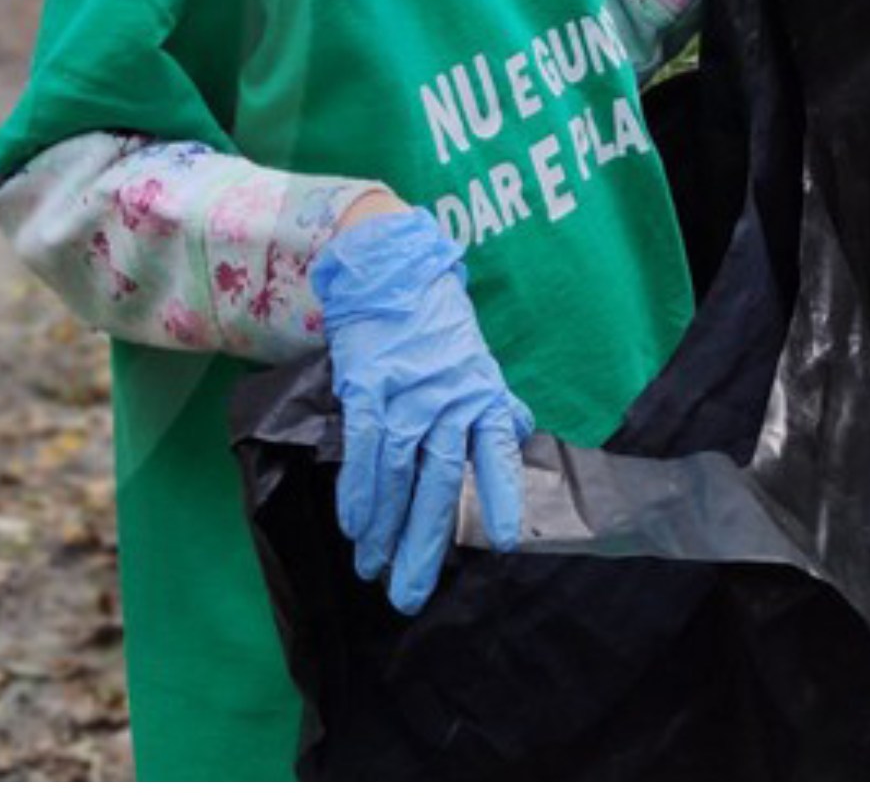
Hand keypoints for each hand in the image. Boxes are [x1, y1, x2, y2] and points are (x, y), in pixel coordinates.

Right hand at [313, 210, 532, 615]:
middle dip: (424, 543)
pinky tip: (354, 527)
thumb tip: (516, 429)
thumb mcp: (478, 363)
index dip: (503, 497)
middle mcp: (449, 403)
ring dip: (383, 530)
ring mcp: (408, 397)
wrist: (393, 276)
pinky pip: (364, 451)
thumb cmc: (439, 328)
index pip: (497, 454)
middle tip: (411, 594)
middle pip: (440, 483)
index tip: (508, 542)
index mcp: (482, 398)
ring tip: (374, 569)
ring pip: (397, 477)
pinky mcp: (369, 390)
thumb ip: (493, 404)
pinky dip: (358, 493)